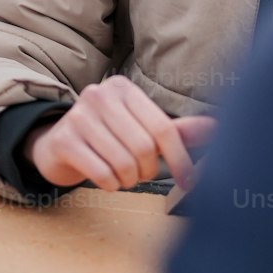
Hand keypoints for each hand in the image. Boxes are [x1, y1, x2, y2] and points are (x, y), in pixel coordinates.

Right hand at [22, 79, 217, 191]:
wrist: (58, 144)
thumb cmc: (107, 136)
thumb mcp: (140, 127)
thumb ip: (175, 130)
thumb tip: (215, 127)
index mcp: (122, 88)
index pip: (162, 128)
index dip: (179, 159)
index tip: (188, 182)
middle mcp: (98, 95)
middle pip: (144, 147)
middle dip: (148, 170)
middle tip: (141, 173)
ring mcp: (77, 116)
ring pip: (124, 163)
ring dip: (129, 179)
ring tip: (122, 174)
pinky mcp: (63, 140)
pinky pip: (102, 173)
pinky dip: (111, 184)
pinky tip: (106, 178)